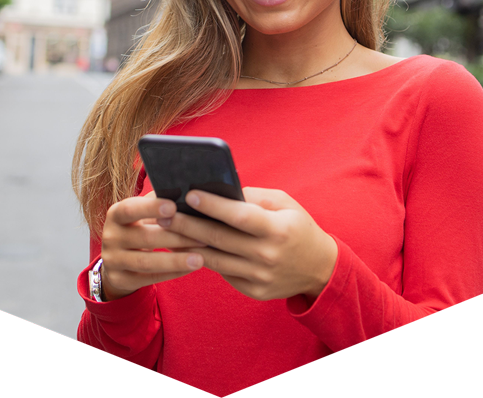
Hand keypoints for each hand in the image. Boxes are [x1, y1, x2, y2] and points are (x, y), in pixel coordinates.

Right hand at [100, 191, 206, 300]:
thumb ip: (158, 202)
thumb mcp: (141, 212)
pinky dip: (171, 274)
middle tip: (203, 236)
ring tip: (200, 259)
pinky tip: (189, 269)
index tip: (174, 206)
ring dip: (175, 260)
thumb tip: (186, 190)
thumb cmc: (139, 226)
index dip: (151, 208)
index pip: (130, 209)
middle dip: (176, 237)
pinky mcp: (120, 279)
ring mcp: (112, 260)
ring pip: (147, 262)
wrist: (117, 257)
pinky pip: (148, 278)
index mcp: (115, 214)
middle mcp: (110, 236)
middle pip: (144, 237)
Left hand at [158, 187, 337, 301]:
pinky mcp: (254, 291)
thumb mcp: (285, 204)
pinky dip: (204, 259)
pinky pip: (223, 273)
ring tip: (167, 230)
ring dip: (188, 244)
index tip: (189, 194)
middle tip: (164, 213)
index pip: (240, 216)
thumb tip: (220, 191)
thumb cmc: (298, 227)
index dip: (213, 205)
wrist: (319, 269)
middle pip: (220, 239)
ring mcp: (260, 277)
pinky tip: (186, 247)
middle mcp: (268, 256)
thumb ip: (254, 197)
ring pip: (216, 259)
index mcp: (279, 230)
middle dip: (189, 224)